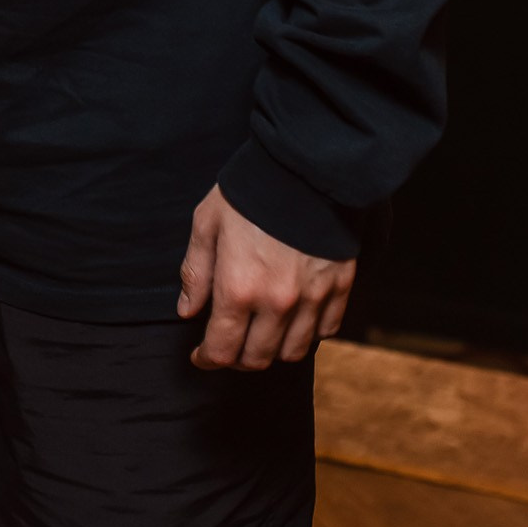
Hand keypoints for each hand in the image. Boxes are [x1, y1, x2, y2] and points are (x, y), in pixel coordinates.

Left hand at [178, 185, 354, 370]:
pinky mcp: (340, 288)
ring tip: (260, 334)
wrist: (305, 167)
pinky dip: (307, 334)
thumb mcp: (207, 224)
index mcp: (238, 289)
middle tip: (228, 343)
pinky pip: (325, 331)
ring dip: (272, 350)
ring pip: (292, 352)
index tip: (201, 355)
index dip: (206, 359)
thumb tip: (187, 311)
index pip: (221, 350)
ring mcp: (313, 299)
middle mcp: (277, 303)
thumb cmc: (249, 192)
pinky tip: (293, 319)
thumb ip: (196, 272)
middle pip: (257, 359)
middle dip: (236, 358)